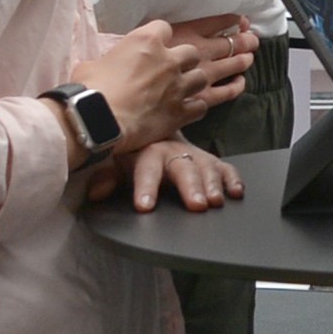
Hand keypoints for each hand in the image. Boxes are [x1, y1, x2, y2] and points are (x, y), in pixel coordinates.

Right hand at [79, 17, 256, 155]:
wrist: (99, 120)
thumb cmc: (89, 90)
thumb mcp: (92, 64)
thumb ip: (108, 60)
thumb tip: (100, 66)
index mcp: (145, 40)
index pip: (164, 28)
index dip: (166, 34)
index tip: (169, 37)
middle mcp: (169, 59)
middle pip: (195, 50)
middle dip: (204, 52)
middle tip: (223, 47)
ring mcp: (179, 85)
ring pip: (208, 74)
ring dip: (223, 71)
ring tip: (244, 62)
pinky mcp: (183, 111)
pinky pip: (206, 103)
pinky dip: (211, 100)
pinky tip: (218, 97)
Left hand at [90, 139, 245, 212]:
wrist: (154, 127)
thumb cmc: (135, 151)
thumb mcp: (117, 161)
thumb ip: (107, 176)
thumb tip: (96, 192)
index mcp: (149, 152)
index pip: (147, 168)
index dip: (146, 187)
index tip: (145, 206)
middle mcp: (175, 152)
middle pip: (183, 168)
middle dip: (191, 186)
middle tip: (196, 204)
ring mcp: (194, 155)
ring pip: (206, 167)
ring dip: (213, 184)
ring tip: (216, 200)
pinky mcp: (210, 161)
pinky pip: (224, 168)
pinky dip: (232, 179)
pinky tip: (236, 192)